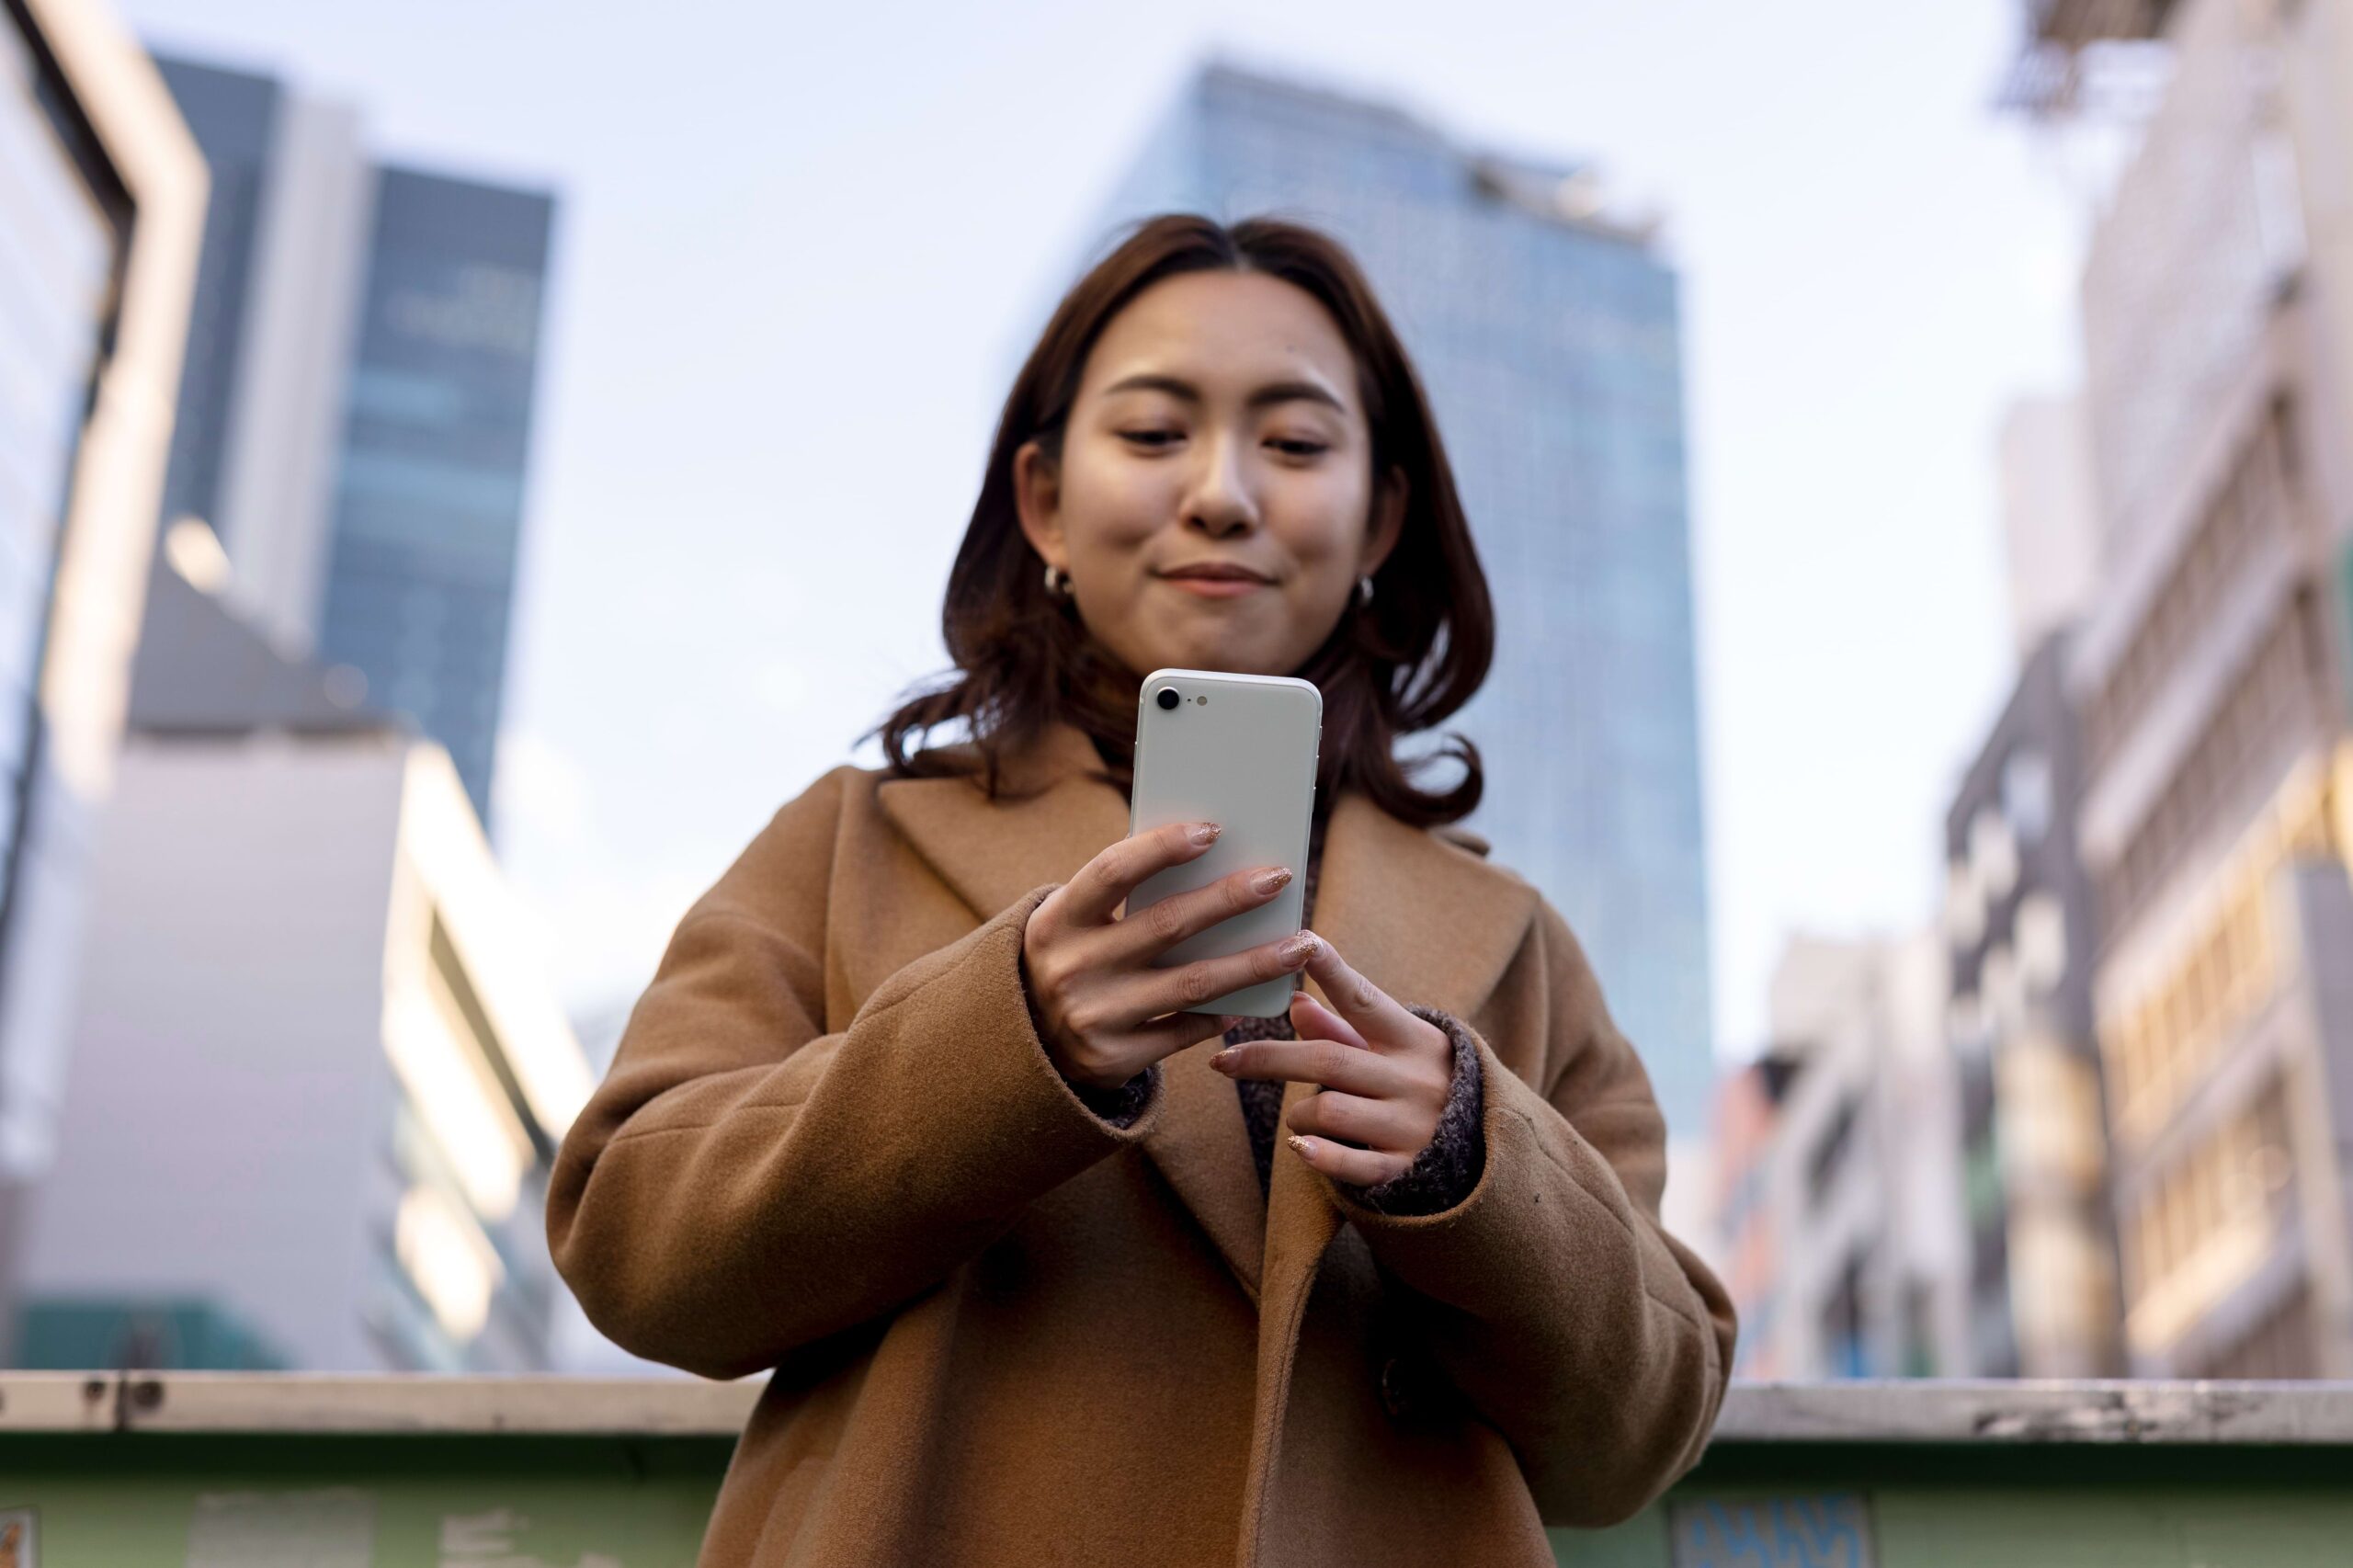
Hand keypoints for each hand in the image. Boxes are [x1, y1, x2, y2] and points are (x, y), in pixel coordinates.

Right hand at [1023, 819, 1319, 1090]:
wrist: (1025, 1047)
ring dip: (1254, 963)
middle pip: (1167, 925)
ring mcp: (1092, 1017)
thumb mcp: (1075, 924)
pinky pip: (1185, 1032)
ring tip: (1301, 945)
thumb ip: (1123, 897)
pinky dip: (1223, 1014)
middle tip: (1280, 878)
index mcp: (1057, 921)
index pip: (1112, 871)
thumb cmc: (1072, 960)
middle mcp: (1071, 968)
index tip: (1214, 829)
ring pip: (1192, 984)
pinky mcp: (1112, 1059)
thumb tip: (1213, 859)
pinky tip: (1254, 1000)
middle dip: (1230, 899)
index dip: (1161, 847)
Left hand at [1208, 932, 1453, 1185]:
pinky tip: (1299, 1146)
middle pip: (1328, 1058)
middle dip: (1267, 1058)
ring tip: (1300, 1117)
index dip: (1333, 970)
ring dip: (1299, 1113)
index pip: (1365, 998)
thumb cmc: (1419, 1083)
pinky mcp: (1405, 1167)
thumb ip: (1343, 1027)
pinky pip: (1351, 1164)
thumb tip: (1294, 1002)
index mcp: (1412, 1038)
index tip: (1303, 940)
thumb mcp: (1392, 1049)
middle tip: (1223, 1061)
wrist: (1484, 1147)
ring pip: (1330, 1109)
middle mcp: (1414, 1078)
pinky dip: (1318, 1154)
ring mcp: (1411, 1125)